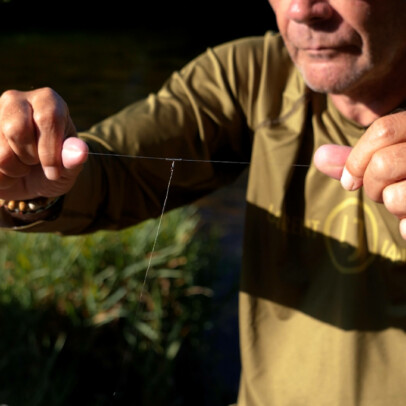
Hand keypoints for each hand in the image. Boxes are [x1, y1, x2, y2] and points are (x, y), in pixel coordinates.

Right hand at [0, 87, 87, 200]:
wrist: (34, 179)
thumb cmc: (56, 167)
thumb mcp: (70, 167)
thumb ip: (74, 160)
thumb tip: (80, 152)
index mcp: (48, 101)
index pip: (47, 118)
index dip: (50, 150)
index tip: (54, 171)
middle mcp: (17, 100)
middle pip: (16, 129)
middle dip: (29, 157)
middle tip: (37, 162)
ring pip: (1, 152)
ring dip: (15, 170)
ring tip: (23, 166)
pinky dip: (2, 177)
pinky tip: (8, 170)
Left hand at [314, 110, 405, 238]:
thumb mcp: (391, 159)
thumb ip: (357, 160)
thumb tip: (319, 157)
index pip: (383, 130)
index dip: (356, 158)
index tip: (349, 181)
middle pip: (383, 164)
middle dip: (371, 185)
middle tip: (382, 191)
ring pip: (394, 197)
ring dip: (392, 206)